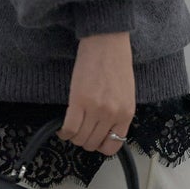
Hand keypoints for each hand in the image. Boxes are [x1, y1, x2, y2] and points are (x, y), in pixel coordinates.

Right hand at [60, 31, 135, 155]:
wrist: (107, 43)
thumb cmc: (116, 64)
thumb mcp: (126, 94)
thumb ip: (118, 114)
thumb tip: (105, 130)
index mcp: (126, 113)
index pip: (113, 145)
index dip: (101, 146)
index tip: (94, 139)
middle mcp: (112, 114)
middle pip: (93, 143)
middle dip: (84, 140)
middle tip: (80, 131)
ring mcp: (95, 109)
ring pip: (80, 138)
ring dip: (73, 137)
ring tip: (71, 127)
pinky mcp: (79, 101)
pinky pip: (69, 128)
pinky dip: (64, 132)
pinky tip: (63, 127)